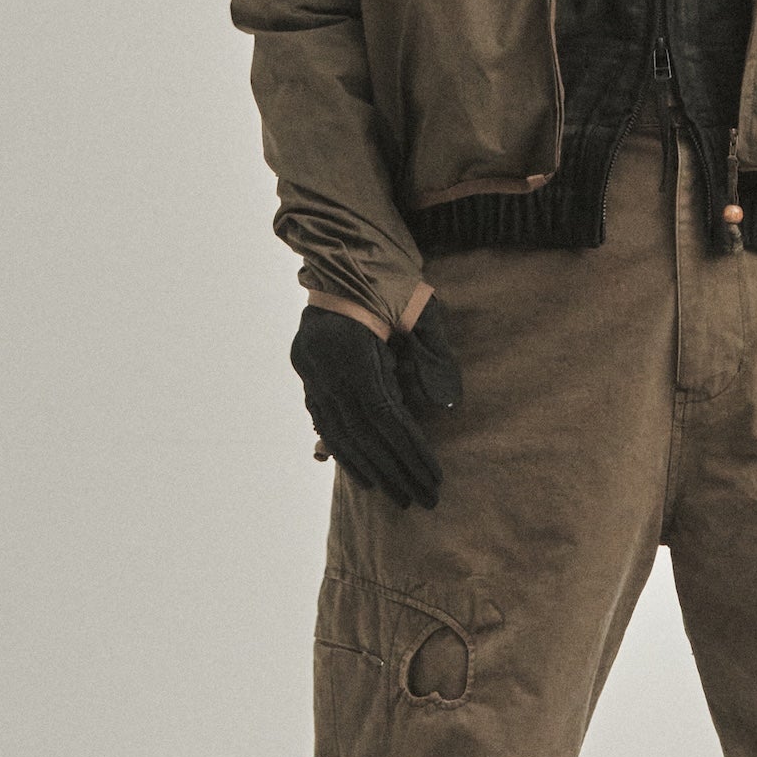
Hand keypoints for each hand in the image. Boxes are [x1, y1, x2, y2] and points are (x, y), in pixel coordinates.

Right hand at [290, 298, 462, 509]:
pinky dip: (344, 452)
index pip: (384, 414)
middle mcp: (325, 366)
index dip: (410, 450)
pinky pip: (324, 423)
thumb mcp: (420, 308)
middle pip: (362, 432)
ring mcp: (312, 371)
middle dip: (395, 470)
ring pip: (339, 433)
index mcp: (353, 349)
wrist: (346, 256)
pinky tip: (362, 475)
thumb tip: (448, 404)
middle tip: (423, 500)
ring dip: (371, 470)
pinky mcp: (308, 373)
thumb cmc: (391, 281)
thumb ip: (434, 353)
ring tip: (397, 496)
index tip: (434, 476)